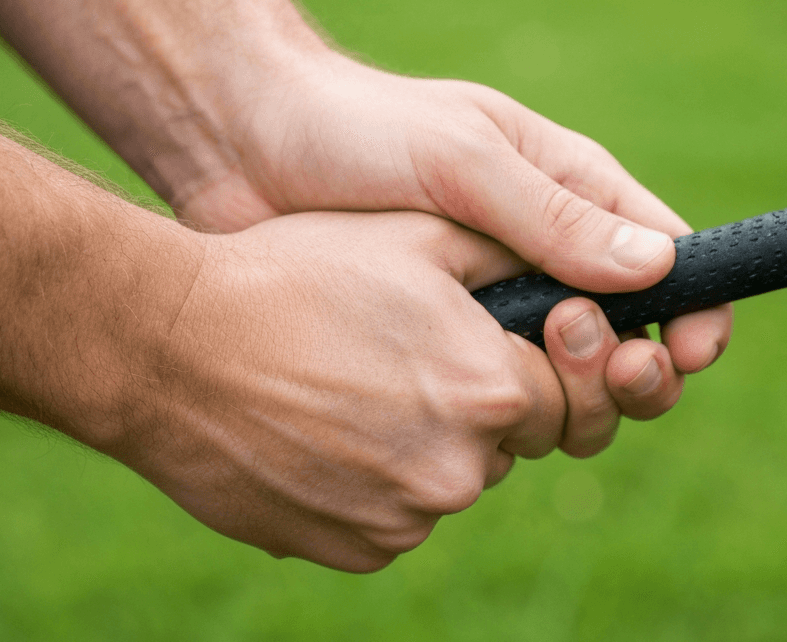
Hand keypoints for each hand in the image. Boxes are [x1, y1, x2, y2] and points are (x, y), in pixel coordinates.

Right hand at [102, 211, 704, 570]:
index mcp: (489, 391)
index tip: (485, 331)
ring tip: (352, 380)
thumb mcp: (415, 234)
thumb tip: (621, 267)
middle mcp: (459, 471)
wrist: (165, 347)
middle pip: (510, 438)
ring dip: (424, 438)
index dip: (533, 353)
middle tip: (411, 351)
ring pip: (450, 477)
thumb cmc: (292, 274)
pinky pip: (395, 516)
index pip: (564, 387)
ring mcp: (403, 522)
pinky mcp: (354, 552)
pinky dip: (376, 480)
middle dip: (481, 396)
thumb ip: (525, 251)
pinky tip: (324, 425)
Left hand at [179, 51, 731, 379]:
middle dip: (638, 371)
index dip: (695, 314)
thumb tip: (657, 270)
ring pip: (569, 388)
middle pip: (631, 340)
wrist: (239, 151)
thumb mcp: (457, 156)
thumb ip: (551, 213)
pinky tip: (475, 422)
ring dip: (574, 405)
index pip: (669, 260)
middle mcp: (542, 258)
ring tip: (524, 382)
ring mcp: (491, 311)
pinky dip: (506, 424)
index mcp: (568, 194)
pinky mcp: (438, 352)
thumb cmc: (352, 130)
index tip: (689, 354)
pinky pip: (497, 406)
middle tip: (607, 371)